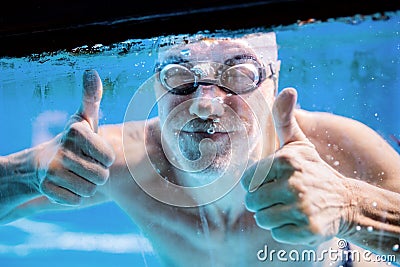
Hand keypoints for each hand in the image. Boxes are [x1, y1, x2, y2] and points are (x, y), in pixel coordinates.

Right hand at [36, 70, 114, 204]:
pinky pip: (75, 200)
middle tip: (85, 164)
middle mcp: (62, 150)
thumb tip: (91, 72)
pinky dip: (74, 195)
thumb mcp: (84, 119)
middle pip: (101, 176)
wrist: (40, 163)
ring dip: (87, 185)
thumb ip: (91, 99)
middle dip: (97, 173)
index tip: (95, 152)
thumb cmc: (73, 140)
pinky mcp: (46, 189)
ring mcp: (51, 171)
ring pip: (89, 190)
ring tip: (76, 173)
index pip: (109, 157)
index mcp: (76, 132)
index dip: (106, 158)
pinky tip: (65, 184)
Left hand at [242, 88, 353, 245]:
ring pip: (262, 219)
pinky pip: (277, 233)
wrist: (345, 201)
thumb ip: (285, 120)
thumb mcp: (299, 144)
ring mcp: (302, 208)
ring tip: (288, 207)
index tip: (269, 182)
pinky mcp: (308, 230)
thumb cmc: (313, 170)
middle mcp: (295, 184)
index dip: (254, 183)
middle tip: (279, 196)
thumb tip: (288, 90)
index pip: (247, 180)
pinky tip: (297, 219)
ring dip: (272, 215)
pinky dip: (284, 229)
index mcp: (287, 161)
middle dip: (261, 200)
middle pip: (252, 201)